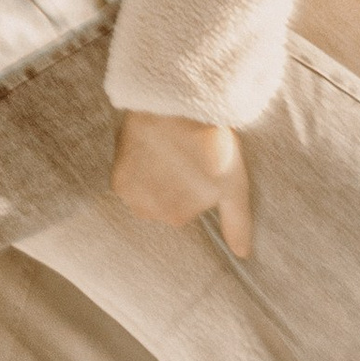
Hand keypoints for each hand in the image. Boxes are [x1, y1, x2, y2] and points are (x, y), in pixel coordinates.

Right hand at [111, 110, 253, 256]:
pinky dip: (137, 164)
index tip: (199, 164)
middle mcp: (149, 213)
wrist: (178, 106)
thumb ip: (236, 222)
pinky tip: (150, 148)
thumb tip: (242, 255)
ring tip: (167, 151)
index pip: (184, 208)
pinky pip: (128, 178)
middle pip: (162, 202)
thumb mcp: (234, 184)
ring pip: (144, 191)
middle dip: (172, 184)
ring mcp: (130, 196)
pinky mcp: (117, 176)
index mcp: (177, 218)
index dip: (193, 185)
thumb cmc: (212, 144)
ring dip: (153, 176)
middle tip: (183, 155)